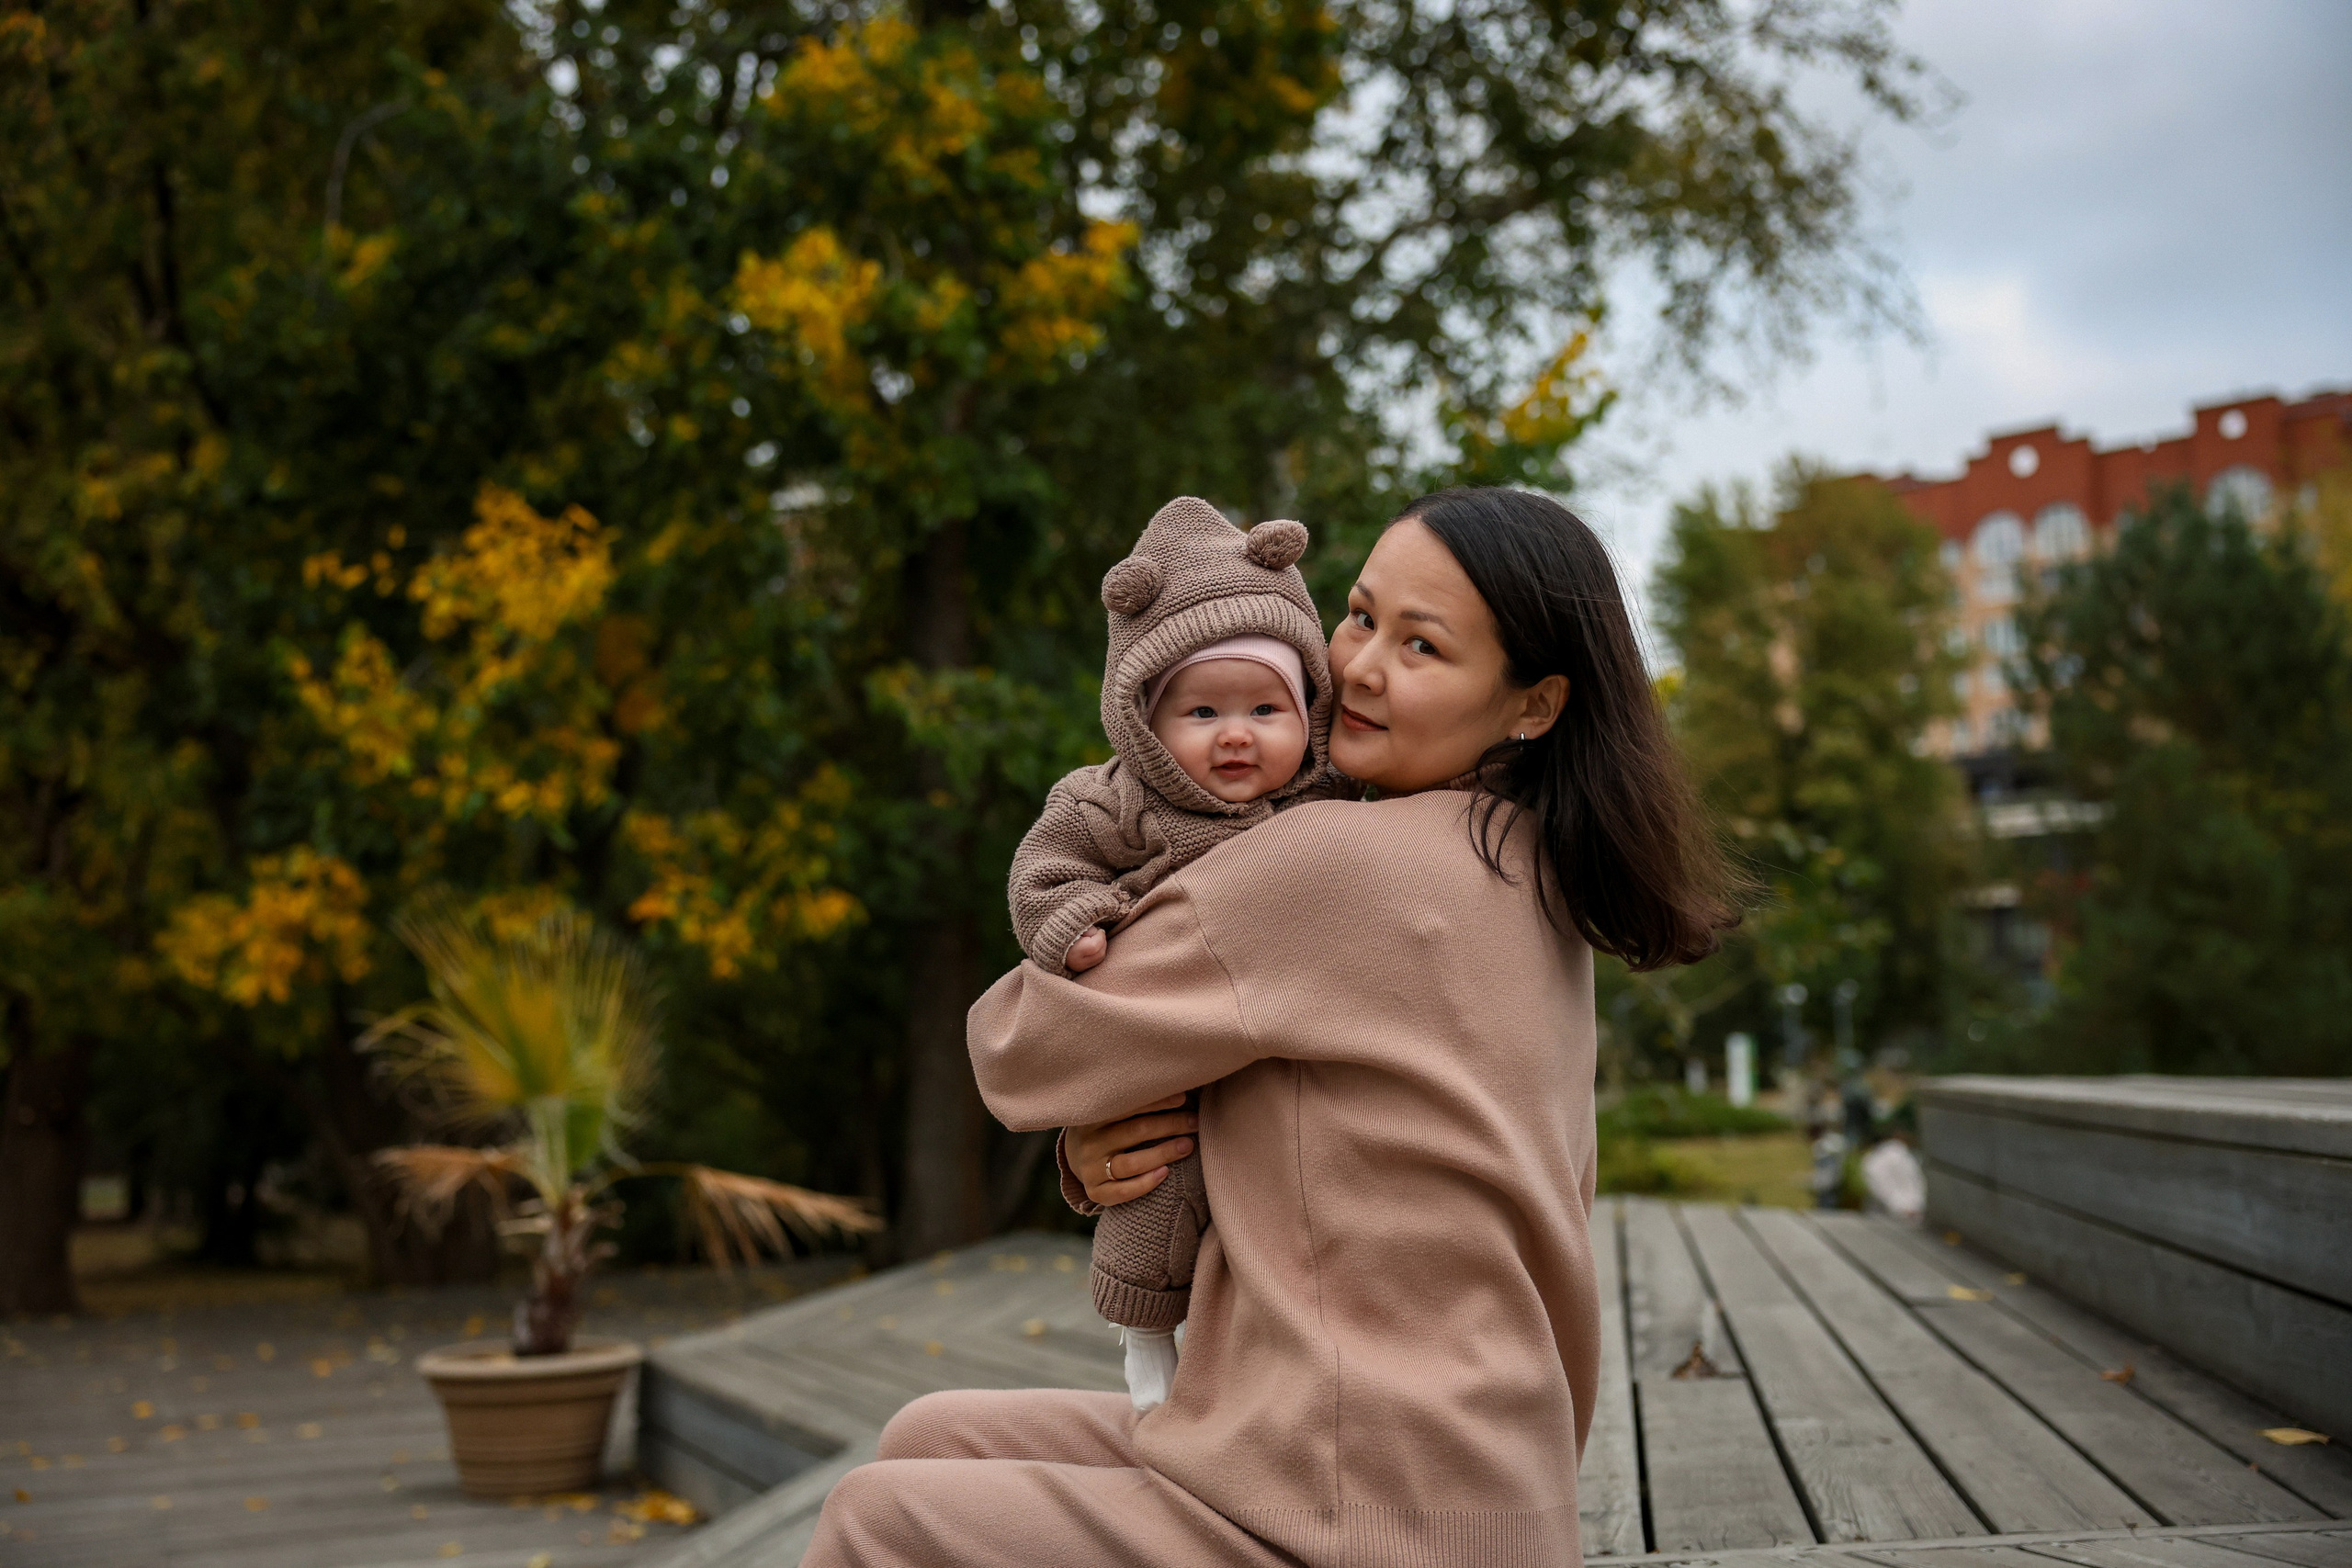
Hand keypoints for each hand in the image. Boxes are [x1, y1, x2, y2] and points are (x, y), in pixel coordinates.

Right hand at [1064, 927, 1107, 971]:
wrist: (1051, 943)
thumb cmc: (1065, 932)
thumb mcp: (1077, 927)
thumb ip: (1091, 930)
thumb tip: (1101, 933)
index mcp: (1074, 952)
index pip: (1095, 946)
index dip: (1101, 936)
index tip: (1100, 930)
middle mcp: (1077, 963)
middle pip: (1100, 953)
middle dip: (1102, 941)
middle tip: (1098, 933)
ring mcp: (1080, 968)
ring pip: (1101, 958)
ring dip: (1102, 947)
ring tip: (1096, 938)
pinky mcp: (1082, 969)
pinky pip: (1097, 961)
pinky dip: (1099, 952)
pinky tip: (1095, 945)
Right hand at [1068, 1093, 1196, 1206]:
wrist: (1075, 1158)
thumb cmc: (1106, 1128)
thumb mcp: (1109, 1112)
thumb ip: (1132, 1103)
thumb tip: (1176, 1089)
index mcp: (1093, 1116)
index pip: (1129, 1106)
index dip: (1158, 1102)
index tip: (1183, 1098)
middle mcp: (1089, 1142)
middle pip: (1136, 1131)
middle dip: (1170, 1125)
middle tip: (1194, 1122)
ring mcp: (1090, 1169)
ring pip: (1132, 1163)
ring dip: (1164, 1153)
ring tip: (1188, 1145)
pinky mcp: (1095, 1191)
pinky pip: (1123, 1191)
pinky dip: (1146, 1183)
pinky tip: (1165, 1172)